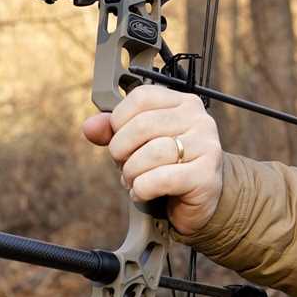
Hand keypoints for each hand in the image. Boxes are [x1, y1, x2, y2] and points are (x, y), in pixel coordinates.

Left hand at [82, 85, 223, 234]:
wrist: (204, 198)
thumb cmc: (169, 166)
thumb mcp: (140, 144)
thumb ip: (114, 132)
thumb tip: (90, 127)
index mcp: (183, 103)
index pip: (141, 97)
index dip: (119, 120)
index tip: (118, 138)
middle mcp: (199, 119)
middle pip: (142, 125)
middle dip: (121, 150)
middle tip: (122, 165)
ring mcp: (206, 146)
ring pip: (151, 154)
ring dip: (131, 173)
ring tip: (133, 181)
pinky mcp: (206, 176)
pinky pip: (160, 179)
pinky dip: (142, 189)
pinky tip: (143, 193)